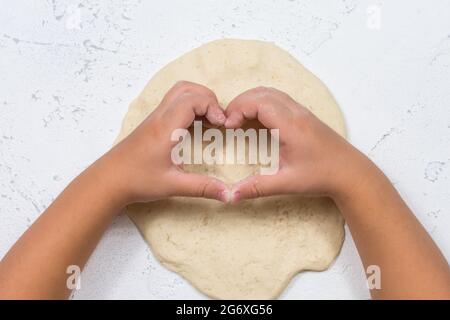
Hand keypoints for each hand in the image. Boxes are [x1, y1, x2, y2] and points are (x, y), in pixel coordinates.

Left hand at [106, 81, 228, 203]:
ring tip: (209, 122)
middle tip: (218, 120)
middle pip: (186, 88)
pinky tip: (195, 128)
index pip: (192, 99)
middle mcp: (159, 117)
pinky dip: (189, 107)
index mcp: (166, 128)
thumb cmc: (136, 181)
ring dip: (198, 100)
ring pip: (178, 92)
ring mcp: (154, 118)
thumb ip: (202, 187)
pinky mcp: (152, 124)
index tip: (222, 124)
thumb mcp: (172, 186)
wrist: (108, 181)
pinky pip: (173, 104)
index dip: (212, 106)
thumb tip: (228, 194)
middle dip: (208, 99)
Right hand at [224, 87, 367, 201]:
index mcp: (290, 125)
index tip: (227, 125)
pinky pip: (279, 99)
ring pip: (271, 92)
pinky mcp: (304, 116)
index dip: (238, 109)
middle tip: (228, 121)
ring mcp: (301, 112)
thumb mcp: (287, 183)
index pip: (258, 103)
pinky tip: (257, 120)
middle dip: (240, 103)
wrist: (351, 173)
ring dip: (251, 100)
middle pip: (261, 93)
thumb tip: (231, 195)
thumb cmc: (322, 176)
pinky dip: (262, 103)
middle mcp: (296, 113)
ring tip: (238, 118)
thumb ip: (257, 188)